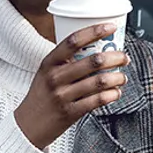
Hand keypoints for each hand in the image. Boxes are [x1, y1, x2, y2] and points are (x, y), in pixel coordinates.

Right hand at [14, 23, 129, 148]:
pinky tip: (116, 92)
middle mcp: (55, 77)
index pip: (74, 41)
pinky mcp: (70, 112)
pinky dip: (111, 95)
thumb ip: (66, 62)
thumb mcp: (46, 73)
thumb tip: (96, 48)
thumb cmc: (42, 96)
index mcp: (49, 62)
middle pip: (93, 61)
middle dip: (115, 57)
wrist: (28, 125)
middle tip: (124, 57)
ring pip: (99, 81)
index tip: (111, 27)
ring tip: (122, 77)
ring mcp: (62, 95)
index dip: (95, 31)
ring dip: (117, 77)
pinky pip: (97, 100)